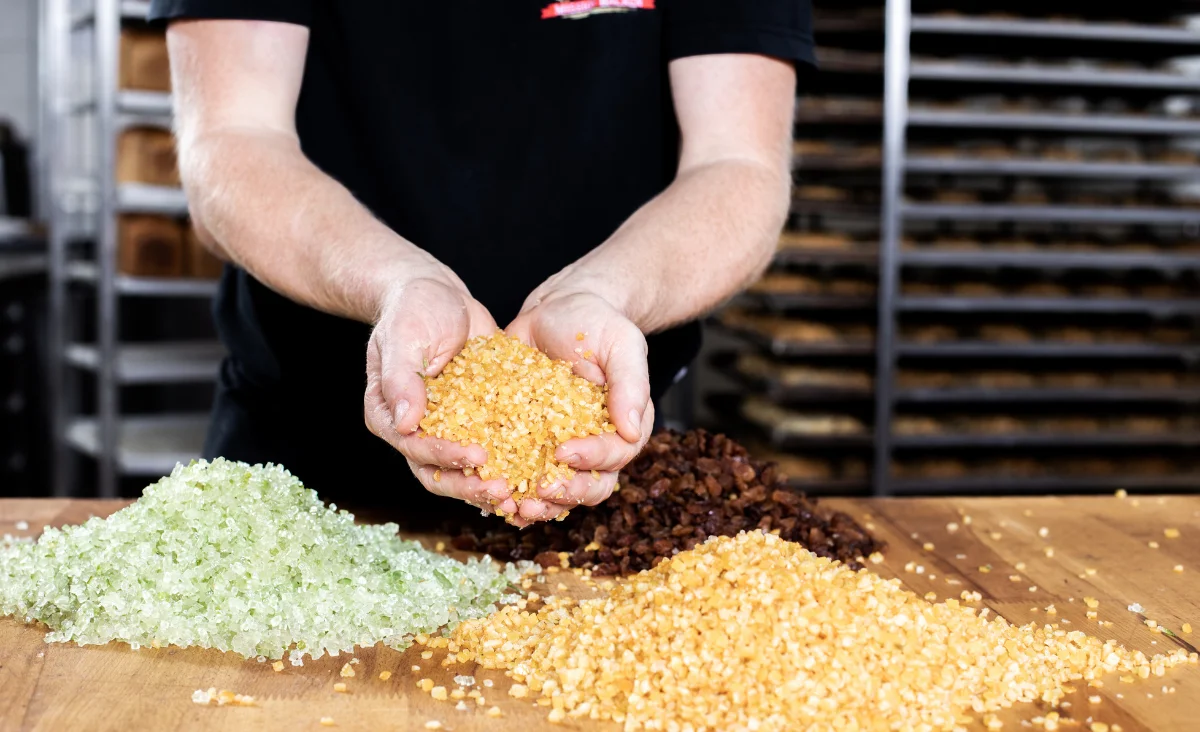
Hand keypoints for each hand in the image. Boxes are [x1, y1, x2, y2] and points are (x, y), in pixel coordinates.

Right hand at [364, 274, 519, 515]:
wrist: (438, 295)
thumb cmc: (412, 309)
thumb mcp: (403, 337)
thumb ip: (401, 379)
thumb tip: (407, 424)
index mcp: (389, 416)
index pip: (415, 449)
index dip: (445, 457)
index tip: (477, 457)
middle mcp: (414, 432)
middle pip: (439, 473)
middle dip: (471, 486)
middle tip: (505, 491)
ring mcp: (446, 430)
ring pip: (466, 471)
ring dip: (492, 486)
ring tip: (523, 496)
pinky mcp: (475, 422)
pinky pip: (493, 450)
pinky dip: (512, 465)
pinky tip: (538, 474)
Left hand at [505, 289, 653, 522]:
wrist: (557, 309)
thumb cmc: (596, 322)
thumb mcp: (621, 343)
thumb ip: (630, 384)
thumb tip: (633, 429)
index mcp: (625, 425)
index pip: (615, 456)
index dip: (592, 460)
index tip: (564, 452)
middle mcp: (597, 444)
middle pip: (591, 486)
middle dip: (566, 494)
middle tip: (538, 492)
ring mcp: (562, 448)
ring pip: (558, 492)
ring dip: (539, 505)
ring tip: (515, 506)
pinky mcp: (530, 443)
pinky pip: (524, 476)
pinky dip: (511, 491)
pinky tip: (492, 497)